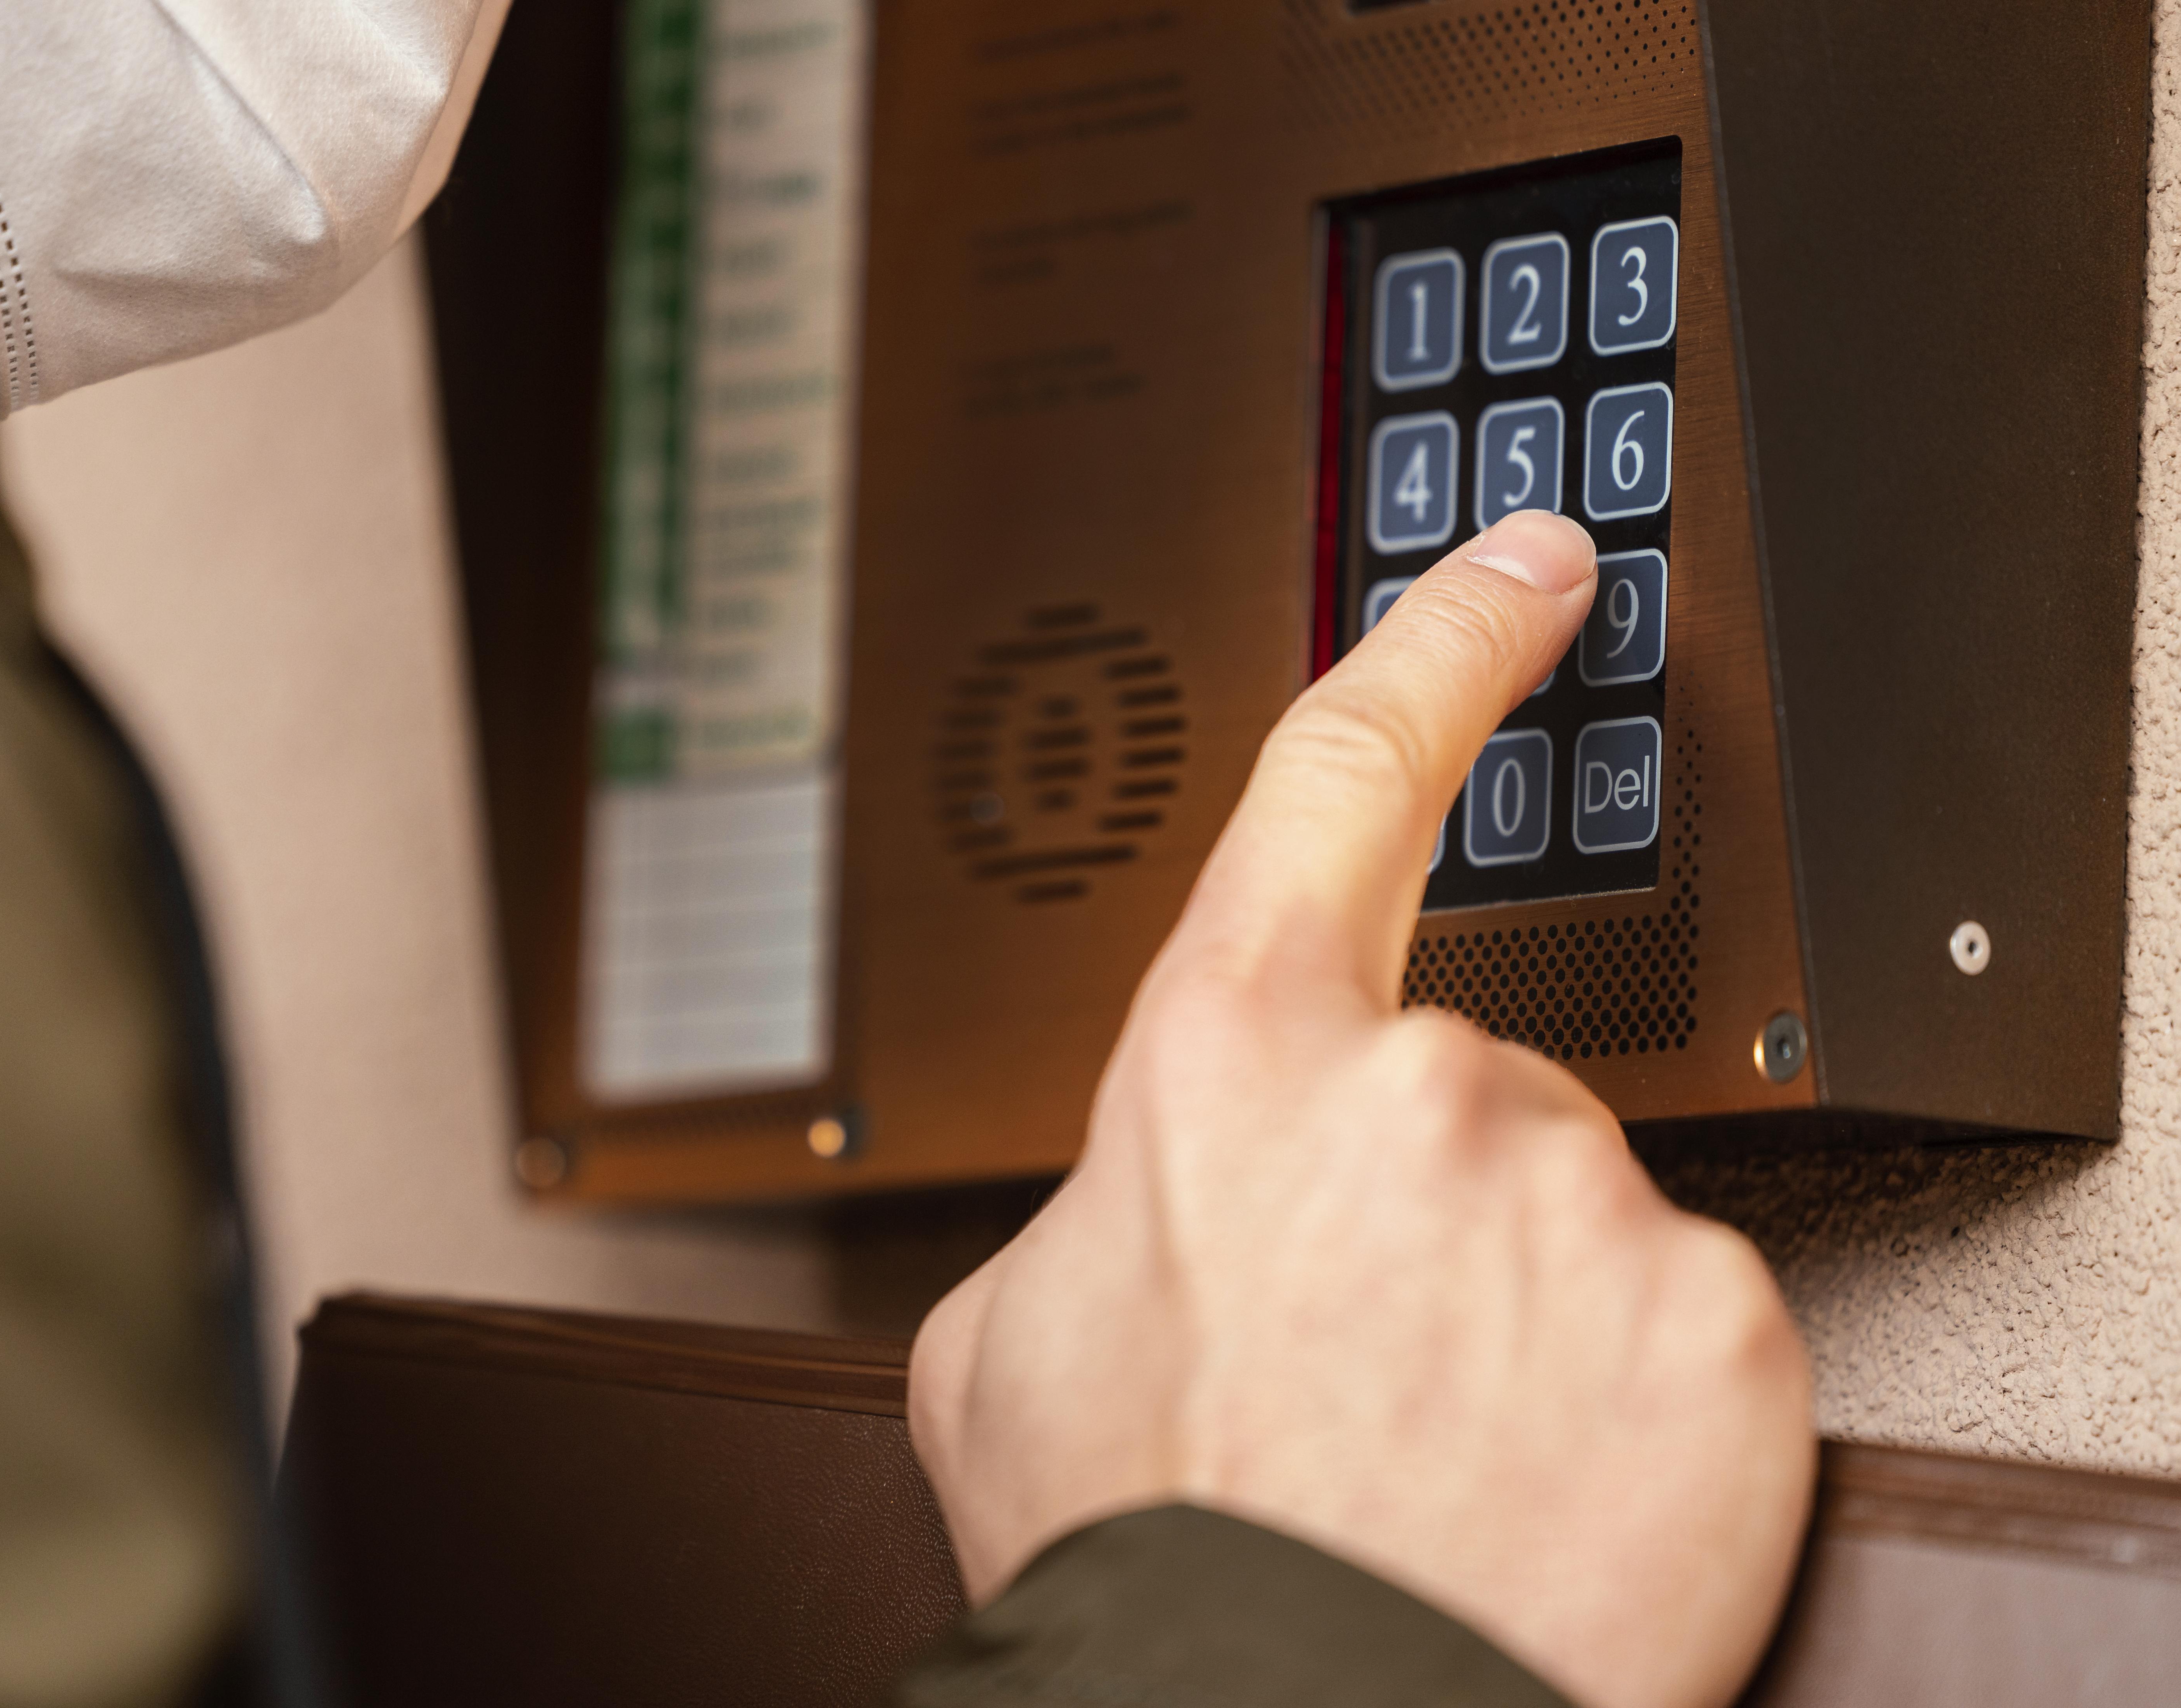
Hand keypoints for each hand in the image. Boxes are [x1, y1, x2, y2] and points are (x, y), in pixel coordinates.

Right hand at [909, 510, 1813, 1707]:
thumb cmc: (1136, 1543)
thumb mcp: (1004, 1343)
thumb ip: (1102, 1206)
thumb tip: (1152, 1202)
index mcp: (1231, 1059)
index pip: (1347, 777)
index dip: (1440, 646)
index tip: (1526, 568)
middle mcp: (1414, 1090)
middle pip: (1452, 1080)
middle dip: (1406, 1197)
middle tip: (1345, 1354)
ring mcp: (1579, 1200)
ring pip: (1562, 1210)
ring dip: (1507, 1307)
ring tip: (1424, 1442)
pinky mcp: (1718, 1326)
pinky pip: (1673, 1320)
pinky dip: (1619, 1396)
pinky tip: (1532, 1479)